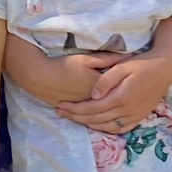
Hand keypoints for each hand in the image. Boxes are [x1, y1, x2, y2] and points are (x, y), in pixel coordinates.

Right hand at [4, 36, 123, 102]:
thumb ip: (106, 59)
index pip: (120, 88)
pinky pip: (91, 116)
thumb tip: (127, 56)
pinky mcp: (76, 111)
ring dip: (111, 109)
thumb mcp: (86, 59)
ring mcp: (85, 107)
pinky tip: (103, 112)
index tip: (131, 78)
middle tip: (128, 92)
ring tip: (118, 103)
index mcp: (100, 87)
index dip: (126, 84)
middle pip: (113, 101)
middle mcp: (94, 100)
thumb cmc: (63, 65)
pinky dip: (98, 114)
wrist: (40, 77)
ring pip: (103, 111)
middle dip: (121, 97)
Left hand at [57, 54, 171, 131]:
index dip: (75, 109)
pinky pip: (120, 129)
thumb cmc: (142, 63)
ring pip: (107, 127)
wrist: (165, 67)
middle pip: (97, 119)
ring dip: (89, 124)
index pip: (92, 108)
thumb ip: (106, 80)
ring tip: (74, 118)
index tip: (60, 106)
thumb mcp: (122, 66)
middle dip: (77, 117)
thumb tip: (92, 95)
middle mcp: (128, 110)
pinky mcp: (140, 116)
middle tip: (61, 112)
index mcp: (121, 97)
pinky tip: (96, 124)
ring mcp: (135, 115)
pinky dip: (106, 129)